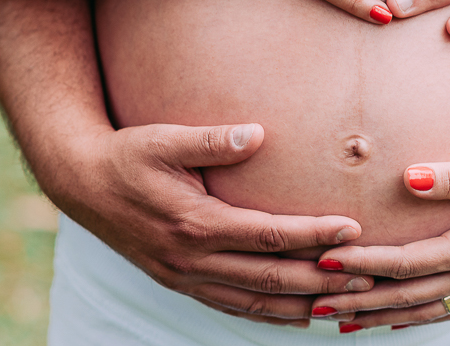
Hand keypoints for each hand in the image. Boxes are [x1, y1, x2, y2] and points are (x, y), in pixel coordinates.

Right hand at [48, 121, 375, 327]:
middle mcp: (192, 259)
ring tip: (346, 303)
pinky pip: (234, 306)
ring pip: (255, 301)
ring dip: (302, 305)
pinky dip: (269, 314)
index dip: (313, 234)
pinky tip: (298, 315)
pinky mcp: (181, 282)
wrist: (81, 185)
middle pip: (270, 277)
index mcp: (194, 223)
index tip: (352, 228)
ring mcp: (186, 277)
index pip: (268, 234)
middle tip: (368, 276)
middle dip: (322, 279)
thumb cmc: (127, 156)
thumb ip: (212, 140)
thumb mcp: (164, 139)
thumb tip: (258, 133)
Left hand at [306, 150, 449, 329]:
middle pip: (407, 295)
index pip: (407, 262)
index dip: (365, 264)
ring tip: (339, 322)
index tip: (327, 260)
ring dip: (380, 317)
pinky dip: (413, 318)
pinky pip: (445, 310)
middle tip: (314, 303)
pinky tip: (392, 322)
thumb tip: (405, 178)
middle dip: (359, 300)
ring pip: (423, 309)